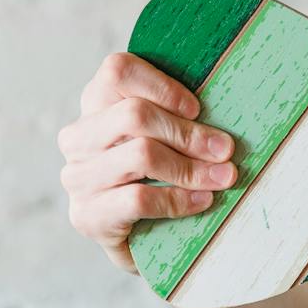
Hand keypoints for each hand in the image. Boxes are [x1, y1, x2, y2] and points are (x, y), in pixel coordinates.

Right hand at [57, 51, 237, 275]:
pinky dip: (178, 199)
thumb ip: (182, 114)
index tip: (197, 109)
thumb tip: (230, 105)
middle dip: (189, 133)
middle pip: (133, 115)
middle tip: (226, 149)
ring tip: (223, 176)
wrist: (143, 237)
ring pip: (140, 155)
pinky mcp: (87, 216)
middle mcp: (78, 137)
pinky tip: (203, 201)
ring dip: (191, 168)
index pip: (117, 70)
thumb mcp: (169, 135)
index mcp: (97, 104)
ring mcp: (78, 177)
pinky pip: (138, 199)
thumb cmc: (162, 173)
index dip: (162, 85)